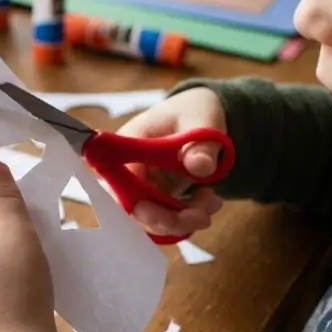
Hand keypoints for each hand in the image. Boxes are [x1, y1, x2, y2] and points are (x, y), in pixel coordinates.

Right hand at [117, 87, 227, 238]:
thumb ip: (201, 144)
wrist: (200, 114)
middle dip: (168, 220)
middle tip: (202, 216)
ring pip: (153, 218)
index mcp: (129, 144)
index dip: (139, 206)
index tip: (168, 216)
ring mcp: (143, 184)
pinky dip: (189, 218)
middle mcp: (129, 168)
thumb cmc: (193, 110)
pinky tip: (210, 202)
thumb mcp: (203, 121)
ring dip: (183, 221)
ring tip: (212, 202)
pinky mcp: (158, 195)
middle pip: (133, 209)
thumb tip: (199, 167)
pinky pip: (168, 217)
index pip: (119, 183)